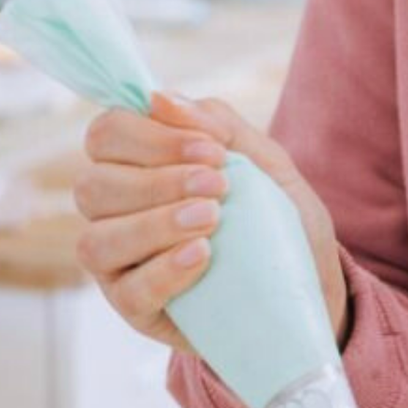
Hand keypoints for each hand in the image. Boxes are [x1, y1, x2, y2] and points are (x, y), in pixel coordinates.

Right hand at [74, 90, 348, 355]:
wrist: (313, 285)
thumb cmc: (279, 220)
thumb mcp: (266, 164)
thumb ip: (218, 125)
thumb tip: (159, 97)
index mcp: (139, 167)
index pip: (106, 135)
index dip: (149, 137)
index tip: (211, 151)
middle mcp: (117, 214)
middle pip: (93, 186)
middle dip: (157, 181)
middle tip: (218, 186)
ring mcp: (122, 265)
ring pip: (97, 240)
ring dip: (156, 224)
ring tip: (211, 219)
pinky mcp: (138, 310)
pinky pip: (128, 292)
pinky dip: (164, 269)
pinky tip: (202, 255)